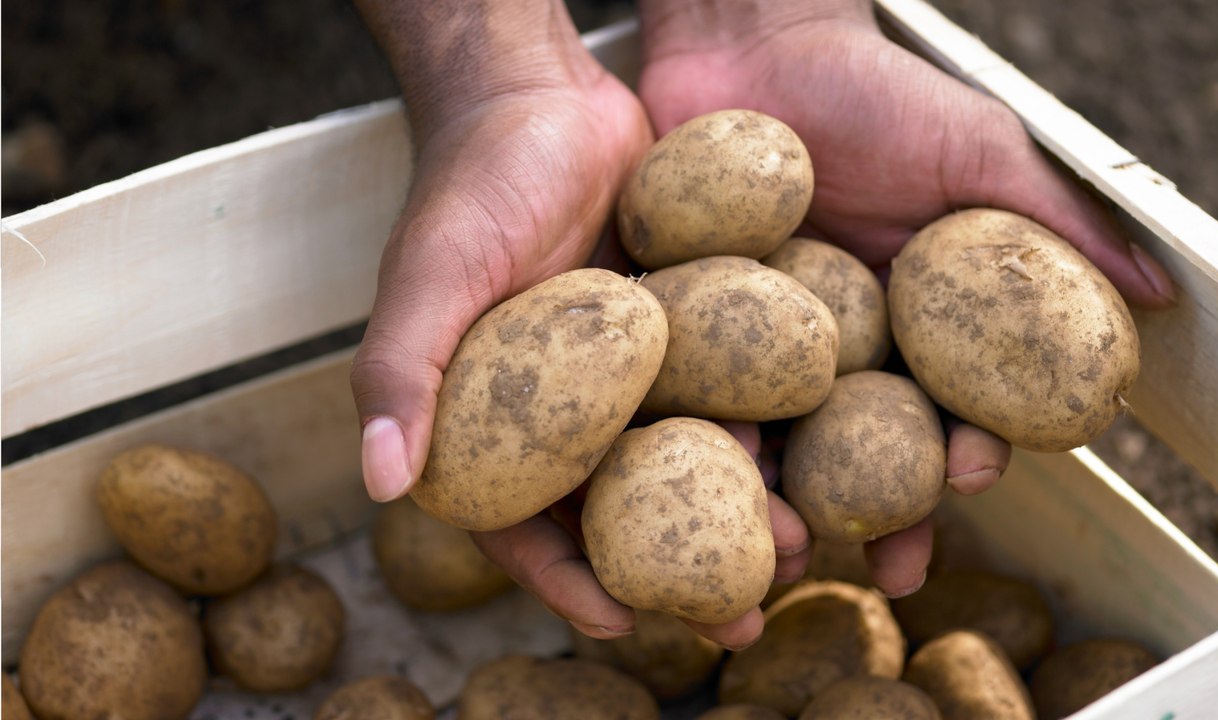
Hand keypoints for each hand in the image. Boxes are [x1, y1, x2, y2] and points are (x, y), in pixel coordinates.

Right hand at [350, 0, 803, 649]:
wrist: (544, 94)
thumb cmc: (473, 181)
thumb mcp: (431, 273)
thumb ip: (399, 371)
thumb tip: (379, 482)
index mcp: (483, 419)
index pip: (518, 525)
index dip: (566, 581)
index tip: (626, 624)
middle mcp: (555, 410)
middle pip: (615, 512)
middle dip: (674, 573)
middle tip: (739, 618)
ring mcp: (619, 375)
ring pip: (677, 464)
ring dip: (732, 512)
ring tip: (796, 549)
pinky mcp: (673, 333)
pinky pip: (715, 394)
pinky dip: (756, 430)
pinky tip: (808, 458)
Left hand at [635, 0, 1174, 595]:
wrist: (754, 41)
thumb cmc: (876, 91)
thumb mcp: (978, 152)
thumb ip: (1056, 224)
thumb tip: (1154, 298)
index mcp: (915, 324)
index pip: (949, 408)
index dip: (965, 451)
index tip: (972, 474)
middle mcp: (839, 347)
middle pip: (863, 451)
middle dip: (880, 514)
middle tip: (885, 567)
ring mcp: (759, 342)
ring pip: (778, 438)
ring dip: (788, 498)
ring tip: (789, 543)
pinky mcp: (687, 324)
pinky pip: (694, 388)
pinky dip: (701, 432)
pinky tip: (710, 466)